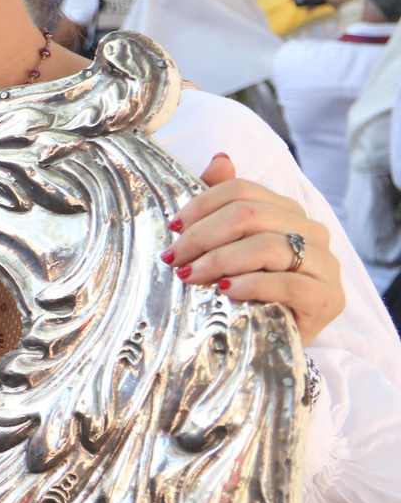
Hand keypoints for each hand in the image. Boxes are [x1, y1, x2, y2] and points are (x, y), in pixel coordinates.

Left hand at [166, 154, 344, 343]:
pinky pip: (288, 284)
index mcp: (289, 212)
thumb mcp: (227, 247)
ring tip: (190, 275)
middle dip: (203, 236)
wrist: (269, 342)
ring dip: (219, 260)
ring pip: (268, 247)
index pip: (243, 191)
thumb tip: (220, 159)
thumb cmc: (244, 291)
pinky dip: (250, 285)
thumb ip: (223, 205)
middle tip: (173, 257)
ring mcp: (326, 265)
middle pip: (251, 215)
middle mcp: (313, 232)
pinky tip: (225, 290)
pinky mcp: (329, 299)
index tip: (173, 227)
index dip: (202, 204)